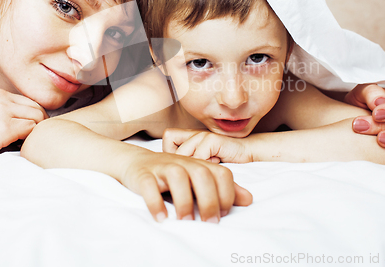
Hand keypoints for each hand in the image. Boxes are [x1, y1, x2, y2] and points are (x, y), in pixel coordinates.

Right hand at [0, 87, 47, 163]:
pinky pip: (30, 130)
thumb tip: (18, 120)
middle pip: (35, 107)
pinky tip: (21, 145)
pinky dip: (30, 138)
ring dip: (36, 130)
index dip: (33, 114)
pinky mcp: (5, 128)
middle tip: (36, 135)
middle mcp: (0, 98)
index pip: (26, 100)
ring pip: (37, 117)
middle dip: (39, 121)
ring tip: (28, 141)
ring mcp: (3, 111)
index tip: (32, 126)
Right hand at [121, 145, 252, 222]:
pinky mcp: (143, 175)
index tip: (222, 214)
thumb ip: (222, 188)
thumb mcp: (198, 178)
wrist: (136, 161)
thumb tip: (249, 199)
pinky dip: (156, 203)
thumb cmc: (173, 174)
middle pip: (203, 175)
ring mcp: (163, 167)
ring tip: (186, 221)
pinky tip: (161, 218)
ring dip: (184, 202)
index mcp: (200, 164)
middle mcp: (184, 163)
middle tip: (208, 223)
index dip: (226, 194)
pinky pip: (150, 187)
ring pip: (178, 177)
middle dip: (209, 201)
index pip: (222, 174)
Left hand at [163, 128, 252, 163]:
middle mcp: (194, 132)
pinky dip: (206, 166)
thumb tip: (172, 175)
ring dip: (193, 168)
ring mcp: (202, 135)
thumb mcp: (203, 161)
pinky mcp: (212, 139)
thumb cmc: (225, 159)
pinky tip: (216, 162)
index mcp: (190, 136)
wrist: (247, 151)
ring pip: (183, 155)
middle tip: (194, 170)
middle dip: (180, 165)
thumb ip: (189, 162)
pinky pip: (199, 157)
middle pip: (171, 149)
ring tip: (206, 167)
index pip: (167, 137)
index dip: (170, 152)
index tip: (182, 165)